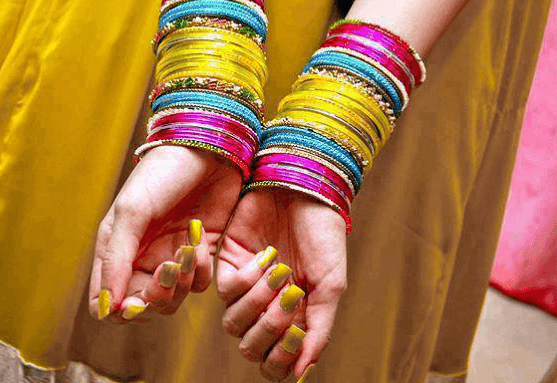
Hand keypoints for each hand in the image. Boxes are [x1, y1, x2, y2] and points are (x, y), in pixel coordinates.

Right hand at [89, 145, 241, 320]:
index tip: (138, 298)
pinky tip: (200, 240)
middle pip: (144, 306)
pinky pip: (199, 283)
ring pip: (174, 299)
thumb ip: (117, 259)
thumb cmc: (161, 173)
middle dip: (158, 296)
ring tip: (189, 250)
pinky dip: (201, 270)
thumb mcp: (132, 211)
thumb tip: (106, 309)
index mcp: (115, 249)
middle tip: (170, 268)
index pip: (109, 301)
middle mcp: (142, 258)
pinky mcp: (201, 253)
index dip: (122, 309)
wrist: (207, 148)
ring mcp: (172, 257)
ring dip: (182, 283)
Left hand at [216, 189, 346, 380]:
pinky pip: (225, 290)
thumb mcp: (330, 285)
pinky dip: (248, 279)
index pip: (274, 361)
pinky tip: (267, 257)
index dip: (281, 360)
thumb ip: (318, 329)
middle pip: (250, 347)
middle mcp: (265, 305)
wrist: (306, 192)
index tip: (297, 335)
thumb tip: (303, 373)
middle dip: (270, 330)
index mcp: (292, 316)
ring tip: (282, 274)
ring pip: (233, 323)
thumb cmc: (323, 237)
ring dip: (259, 303)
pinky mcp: (228, 261)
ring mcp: (245, 285)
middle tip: (290, 300)